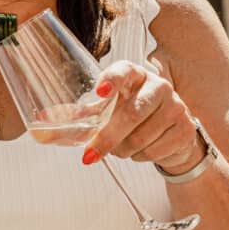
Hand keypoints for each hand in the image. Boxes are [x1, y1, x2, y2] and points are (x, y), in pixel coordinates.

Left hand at [81, 59, 203, 172]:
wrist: (169, 131)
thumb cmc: (131, 112)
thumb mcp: (106, 110)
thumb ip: (78, 117)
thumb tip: (42, 122)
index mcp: (133, 74)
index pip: (122, 72)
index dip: (111, 80)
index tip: (99, 92)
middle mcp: (157, 85)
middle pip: (131, 114)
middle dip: (107, 138)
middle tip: (89, 154)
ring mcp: (175, 106)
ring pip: (140, 138)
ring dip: (122, 150)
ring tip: (120, 146)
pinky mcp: (186, 128)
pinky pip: (154, 151)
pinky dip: (139, 157)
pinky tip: (140, 149)